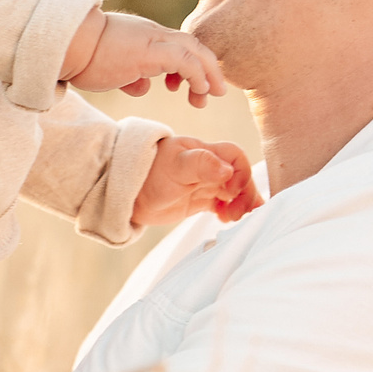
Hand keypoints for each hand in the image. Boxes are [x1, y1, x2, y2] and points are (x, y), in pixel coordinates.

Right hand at [64, 12, 231, 107]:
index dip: (191, 65)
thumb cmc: (82, 57)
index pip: (178, 45)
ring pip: (194, 50)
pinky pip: (184, 60)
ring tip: (210, 95)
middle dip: (209, 68)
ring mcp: (152, 40)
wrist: (65, 44)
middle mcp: (153, 34)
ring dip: (208, 74)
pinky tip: (200, 90)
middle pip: (192, 44)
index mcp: (144, 36)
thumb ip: (131, 76)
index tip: (188, 87)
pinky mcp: (149, 51)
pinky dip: (197, 75)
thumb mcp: (113, 69)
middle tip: (215, 90)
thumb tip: (142, 86)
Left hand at [132, 135, 262, 226]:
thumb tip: (228, 170)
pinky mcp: (200, 200)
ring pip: (235, 192)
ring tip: (236, 218)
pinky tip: (226, 220)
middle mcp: (209, 166)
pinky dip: (230, 212)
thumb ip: (202, 164)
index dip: (242, 174)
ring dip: (242, 204)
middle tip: (238, 213)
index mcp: (205, 152)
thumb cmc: (149, 172)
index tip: (233, 192)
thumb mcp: (176, 165)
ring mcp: (205, 184)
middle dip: (245, 194)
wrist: (127, 192)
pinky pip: (224, 204)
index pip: (236, 157)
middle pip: (240, 177)